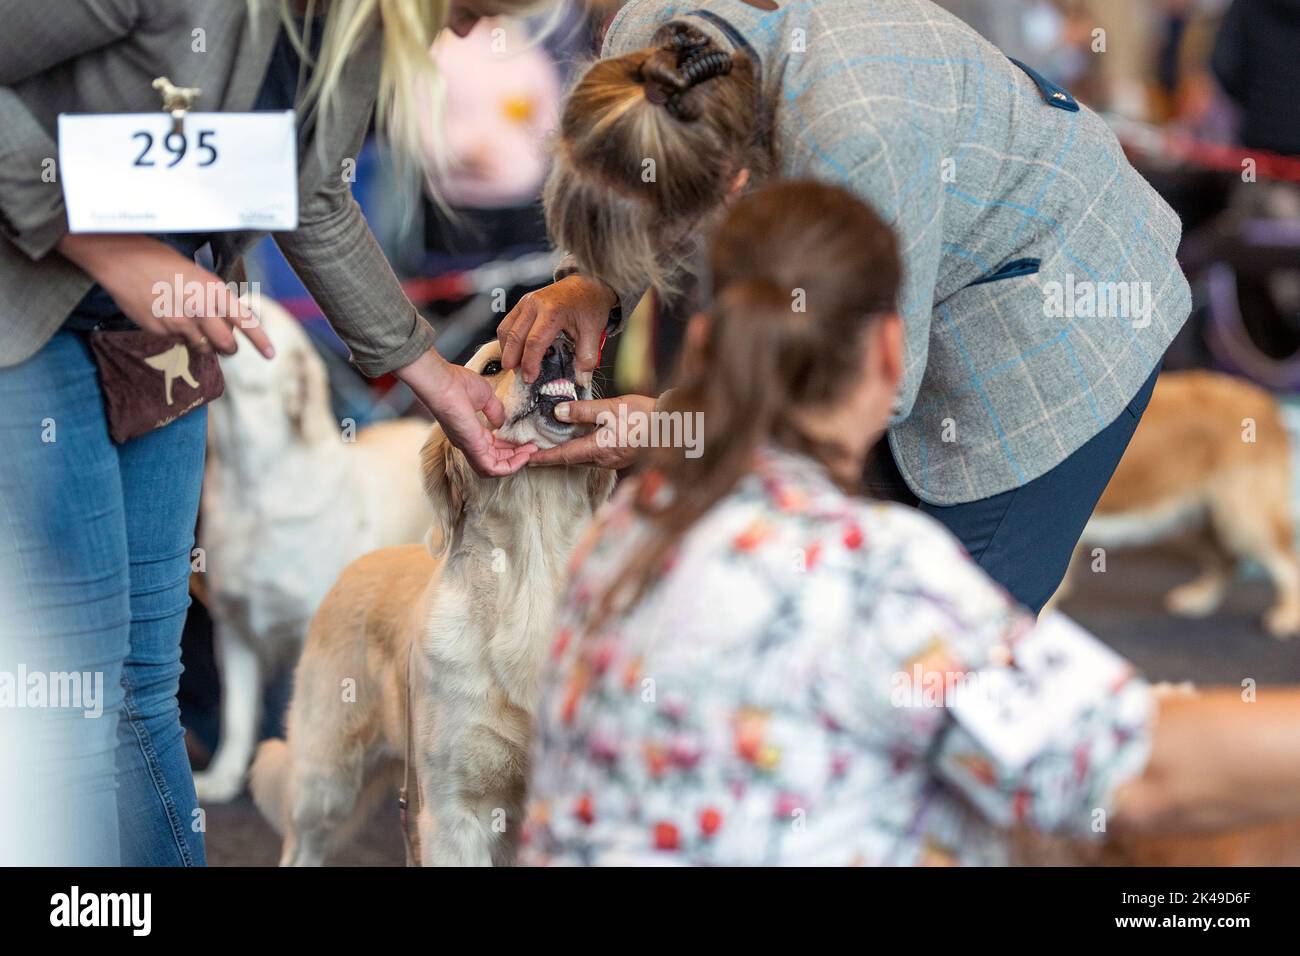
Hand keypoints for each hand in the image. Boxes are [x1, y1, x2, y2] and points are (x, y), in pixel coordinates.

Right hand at [57, 233, 274, 357]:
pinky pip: (178, 342)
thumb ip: (214, 300)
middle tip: (227, 347)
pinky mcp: (161, 331)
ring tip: (193, 325)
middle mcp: (201, 309)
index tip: (271, 355)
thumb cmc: (164, 262)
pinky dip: (179, 336)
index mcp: (214, 290)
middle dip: (229, 349)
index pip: (245, 321)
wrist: (124, 261)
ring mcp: (180, 323)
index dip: (260, 341)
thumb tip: (226, 323)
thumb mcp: (199, 275)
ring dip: (205, 345)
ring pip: (203, 348)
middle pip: (226, 345)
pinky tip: (168, 316)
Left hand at [395, 349, 535, 476]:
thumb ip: (494, 411)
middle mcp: (468, 442)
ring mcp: (469, 446)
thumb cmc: (455, 384)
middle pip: (494, 460)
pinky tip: (523, 456)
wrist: (441, 382)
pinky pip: (492, 468)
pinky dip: (509, 466)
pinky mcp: (472, 447)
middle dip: (515, 457)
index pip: (492, 447)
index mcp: (470, 430)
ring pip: (493, 468)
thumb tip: (502, 422)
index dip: (510, 447)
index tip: (525, 441)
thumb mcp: (484, 397)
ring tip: (530, 454)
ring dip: (514, 464)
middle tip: (532, 449)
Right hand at [497, 274, 616, 386]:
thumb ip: (586, 358)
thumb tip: (581, 380)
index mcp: (553, 311)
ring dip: (508, 351)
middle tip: (520, 377)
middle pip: (515, 336)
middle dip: (513, 360)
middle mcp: (535, 304)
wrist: (588, 283)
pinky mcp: (522, 303)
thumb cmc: (589, 305)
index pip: (534, 342)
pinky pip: (507, 324)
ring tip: (517, 367)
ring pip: (506, 330)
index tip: (530, 378)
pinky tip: (518, 352)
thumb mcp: (593, 332)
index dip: (529, 363)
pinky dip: (509, 341)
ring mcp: (526, 302)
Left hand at [529, 394, 656, 469]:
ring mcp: (613, 461)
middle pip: (571, 460)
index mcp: (599, 449)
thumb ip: (583, 411)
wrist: (674, 427)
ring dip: (566, 454)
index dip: (543, 458)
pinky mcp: (621, 457)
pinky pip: (595, 457)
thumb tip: (558, 412)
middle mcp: (604, 460)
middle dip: (551, 457)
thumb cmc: (646, 416)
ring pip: (583, 459)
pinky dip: (582, 451)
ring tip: (551, 446)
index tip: (526, 459)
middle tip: (532, 451)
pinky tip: (580, 441)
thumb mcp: (611, 407)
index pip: (564, 455)